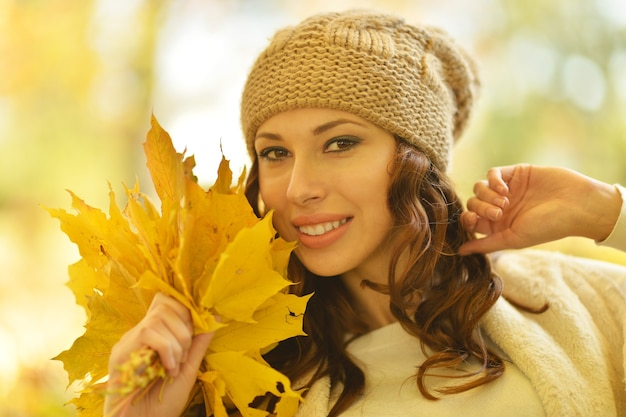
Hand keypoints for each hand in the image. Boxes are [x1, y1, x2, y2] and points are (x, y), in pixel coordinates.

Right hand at [104, 292, 213, 416]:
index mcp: (154, 334)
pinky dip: (166, 350)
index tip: (195, 334)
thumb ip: (198, 343)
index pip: (168, 300)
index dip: (186, 310)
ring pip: (159, 318)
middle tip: (184, 355)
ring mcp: (129, 341)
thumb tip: (214, 317)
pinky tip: (167, 369)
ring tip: (175, 366)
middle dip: (184, 327)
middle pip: (165, 303)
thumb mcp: (188, 368)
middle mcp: (139, 333)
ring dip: (176, 343)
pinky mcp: (121, 352)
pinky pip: (149, 334)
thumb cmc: (163, 402)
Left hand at [459, 164, 621, 253]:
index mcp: (497, 226)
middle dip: (480, 207)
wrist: (577, 205)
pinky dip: (492, 179)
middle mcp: (500, 208)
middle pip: (473, 203)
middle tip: (499, 212)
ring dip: (486, 194)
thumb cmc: (547, 227)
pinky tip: (505, 188)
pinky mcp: (515, 173)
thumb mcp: (513, 240)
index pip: (470, 220)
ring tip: (505, 201)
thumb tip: (459, 252)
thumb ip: (486, 244)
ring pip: (479, 187)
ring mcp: (507, 189)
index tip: (475, 221)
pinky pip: (492, 173)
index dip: (467, 219)